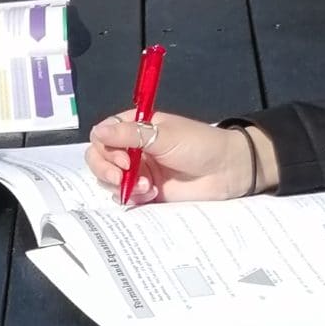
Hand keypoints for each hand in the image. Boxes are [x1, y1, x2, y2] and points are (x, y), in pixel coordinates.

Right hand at [85, 110, 273, 205]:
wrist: (227, 171)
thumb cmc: (200, 145)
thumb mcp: (164, 135)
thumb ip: (129, 135)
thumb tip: (97, 131)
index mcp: (137, 128)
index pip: (103, 135)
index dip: (105, 148)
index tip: (123, 159)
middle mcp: (133, 149)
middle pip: (100, 159)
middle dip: (107, 169)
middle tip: (123, 176)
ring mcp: (139, 171)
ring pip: (109, 180)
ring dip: (121, 185)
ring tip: (145, 187)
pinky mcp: (147, 192)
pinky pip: (125, 196)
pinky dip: (132, 197)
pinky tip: (150, 194)